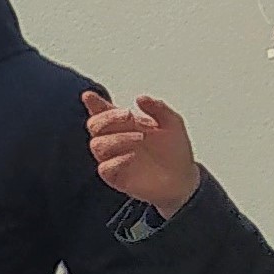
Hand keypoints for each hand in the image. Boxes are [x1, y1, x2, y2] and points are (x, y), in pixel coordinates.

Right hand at [83, 89, 202, 213]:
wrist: (183, 178)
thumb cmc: (174, 150)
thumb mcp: (173, 123)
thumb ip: (158, 108)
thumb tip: (140, 98)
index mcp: (124, 124)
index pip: (102, 111)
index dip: (93, 103)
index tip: (90, 96)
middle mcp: (115, 139)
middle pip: (94, 125)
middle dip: (108, 118)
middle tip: (128, 116)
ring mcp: (113, 157)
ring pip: (98, 145)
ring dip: (117, 138)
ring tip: (140, 138)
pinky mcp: (115, 176)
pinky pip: (105, 167)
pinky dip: (116, 160)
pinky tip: (132, 156)